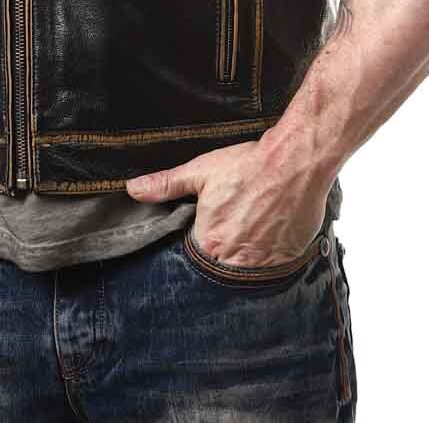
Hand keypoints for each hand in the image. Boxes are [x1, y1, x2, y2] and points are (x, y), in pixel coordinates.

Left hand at [125, 132, 329, 266]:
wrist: (295, 162)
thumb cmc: (248, 165)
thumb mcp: (202, 171)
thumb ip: (166, 185)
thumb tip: (134, 189)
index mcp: (208, 241)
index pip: (193, 255)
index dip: (198, 240)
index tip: (207, 226)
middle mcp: (234, 259)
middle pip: (219, 263)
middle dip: (222, 248)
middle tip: (234, 222)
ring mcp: (262, 263)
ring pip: (245, 267)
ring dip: (245, 251)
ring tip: (252, 225)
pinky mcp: (286, 260)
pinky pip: (270, 266)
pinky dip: (268, 253)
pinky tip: (269, 230)